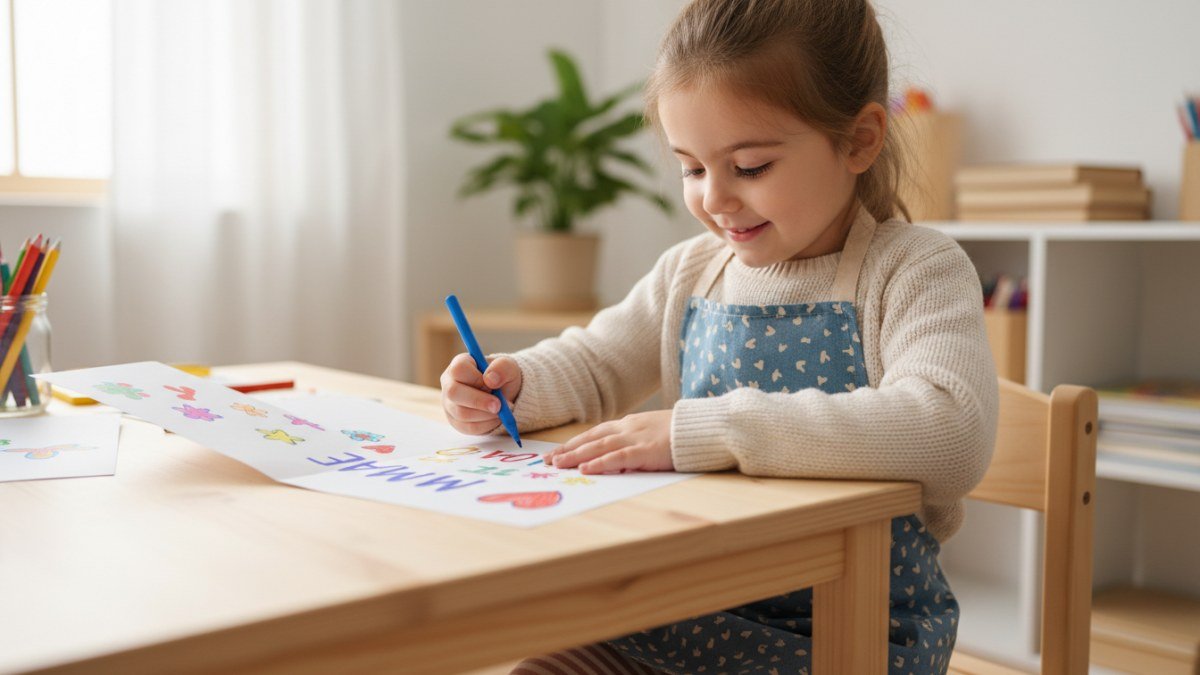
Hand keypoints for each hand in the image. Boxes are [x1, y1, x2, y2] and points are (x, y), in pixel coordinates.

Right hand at [440, 353, 522, 435]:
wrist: (504, 395)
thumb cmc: (502, 377)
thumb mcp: (508, 367)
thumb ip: (502, 367)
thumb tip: (490, 379)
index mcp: (459, 364)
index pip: (458, 369)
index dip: (476, 379)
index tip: (492, 385)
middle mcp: (449, 383)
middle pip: (453, 393)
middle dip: (479, 401)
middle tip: (499, 405)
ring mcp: (450, 404)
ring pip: (461, 413)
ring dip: (486, 414)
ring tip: (502, 410)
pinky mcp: (456, 422)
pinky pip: (469, 427)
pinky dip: (487, 425)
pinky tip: (497, 418)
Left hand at [544, 410, 673, 473]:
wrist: (702, 427)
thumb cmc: (681, 432)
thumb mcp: (652, 432)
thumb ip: (635, 441)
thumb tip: (619, 456)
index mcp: (629, 424)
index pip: (595, 433)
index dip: (575, 443)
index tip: (557, 452)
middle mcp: (627, 428)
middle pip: (591, 439)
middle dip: (568, 450)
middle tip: (548, 461)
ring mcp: (636, 438)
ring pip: (599, 447)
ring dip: (576, 456)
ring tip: (558, 465)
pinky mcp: (646, 451)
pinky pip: (618, 457)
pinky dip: (600, 463)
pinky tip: (586, 469)